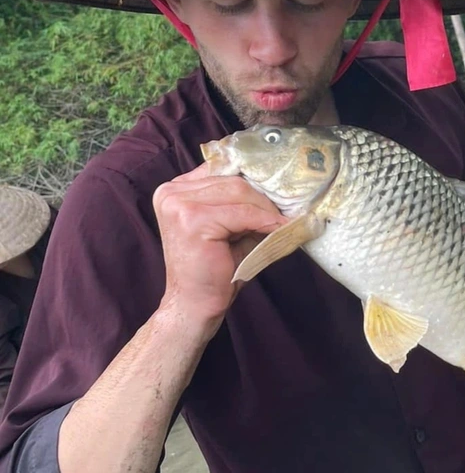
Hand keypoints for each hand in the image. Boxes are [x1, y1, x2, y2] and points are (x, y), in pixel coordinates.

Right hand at [152, 162, 284, 331]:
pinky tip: (279, 228)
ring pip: (239, 191)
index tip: (279, 192)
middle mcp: (170, 192)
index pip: (222, 169)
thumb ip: (242, 203)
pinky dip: (265, 220)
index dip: (253, 180)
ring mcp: (178, 204)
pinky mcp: (192, 219)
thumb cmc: (214, 267)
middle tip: (286, 210)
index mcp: (175, 190)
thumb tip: (280, 187)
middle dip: (264, 196)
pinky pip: (242, 212)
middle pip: (232, 180)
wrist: (196, 302)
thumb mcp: (229, 226)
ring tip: (282, 222)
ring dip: (266, 208)